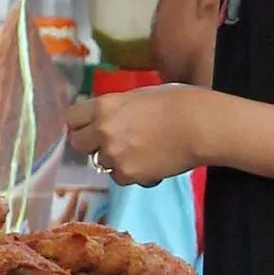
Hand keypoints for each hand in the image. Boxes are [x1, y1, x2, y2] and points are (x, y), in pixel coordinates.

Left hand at [64, 83, 212, 186]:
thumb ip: (117, 109)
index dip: (82, 123)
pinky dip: (131, 173)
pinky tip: (150, 162)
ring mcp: (115, 155)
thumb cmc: (179, 102)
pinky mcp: (130, 175)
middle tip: (111, 141)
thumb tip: (106, 119)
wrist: (201, 126)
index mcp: (105, 106)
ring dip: (114, 160)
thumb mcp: (140, 96)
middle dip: (92, 143)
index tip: (91, 125)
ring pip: (100, 163)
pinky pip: (120, 178)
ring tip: (139, 151)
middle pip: (78, 144)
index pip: (72, 118)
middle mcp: (103, 131)